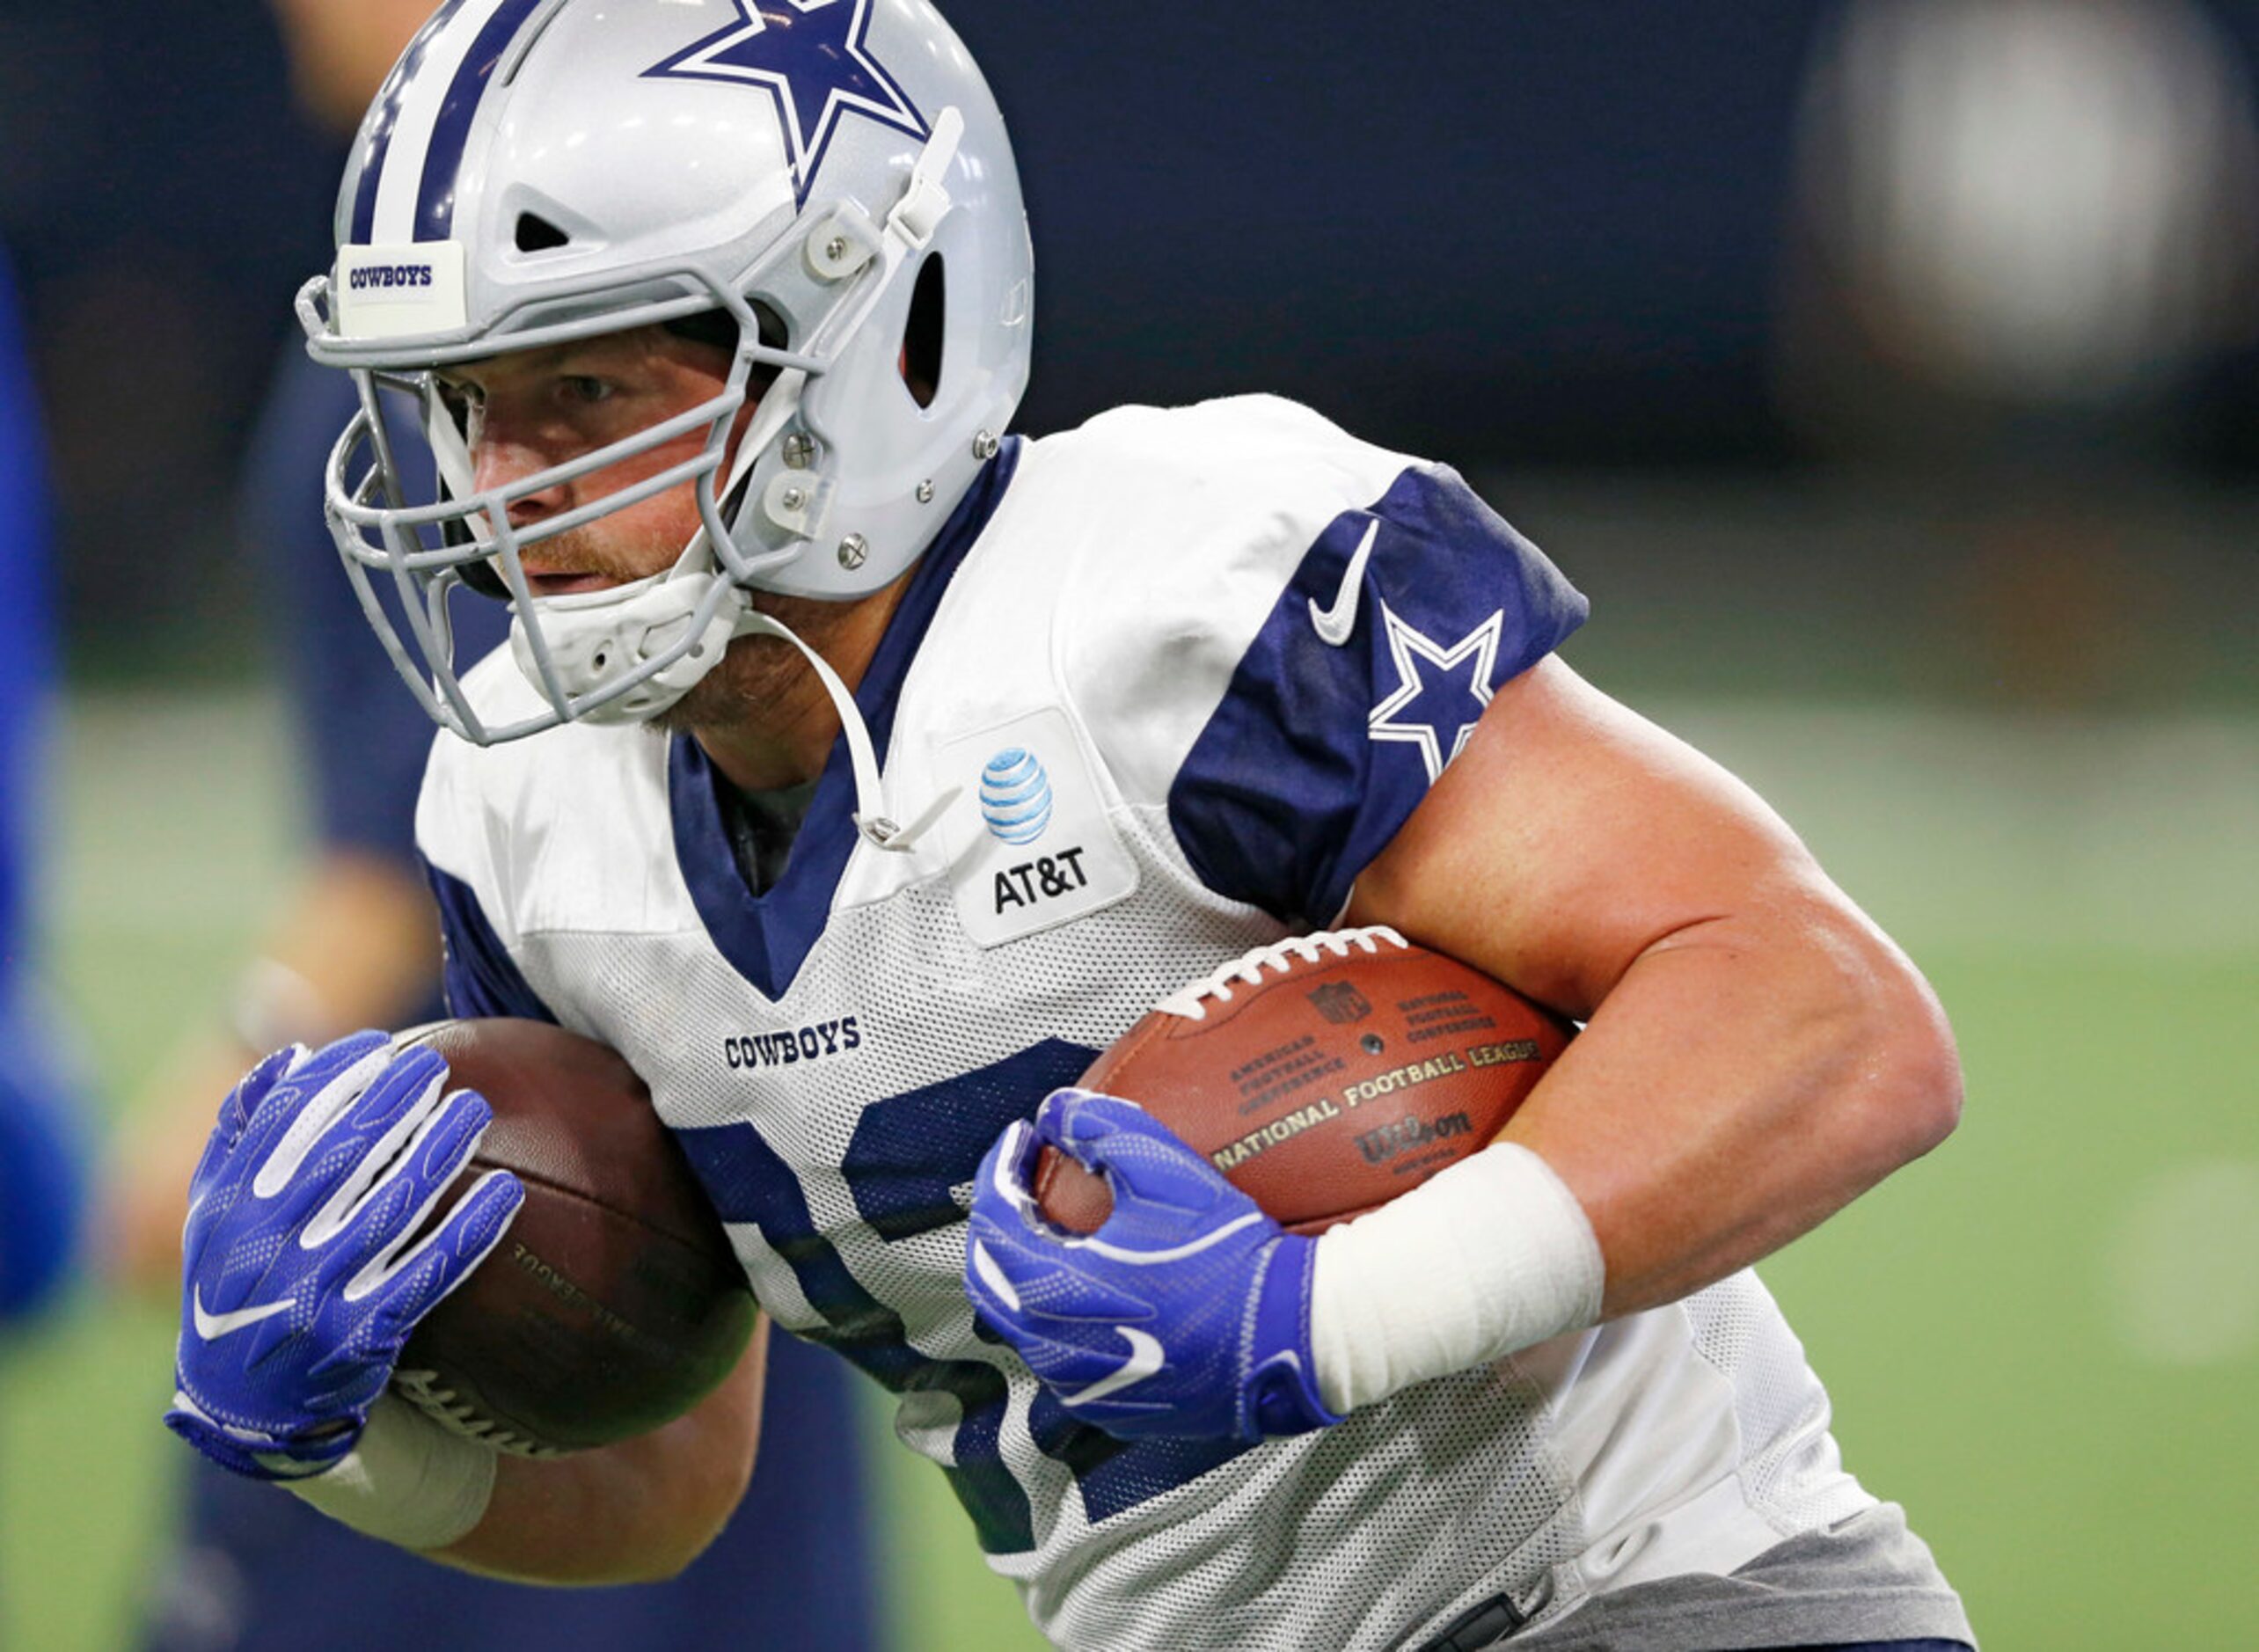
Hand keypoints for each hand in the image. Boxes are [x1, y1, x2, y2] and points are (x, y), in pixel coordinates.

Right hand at [165, 1031, 521, 1480]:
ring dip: (437, 1153)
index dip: (330, 1080)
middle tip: (437, 1066)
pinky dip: (469, 1233)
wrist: (248, 1414)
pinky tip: (509, 1194)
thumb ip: (240, 1139)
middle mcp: (265, 1252)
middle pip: (337, 1158)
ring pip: (386, 1209)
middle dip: (391, 1103)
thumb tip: (290, 1054)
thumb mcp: (217, 1221)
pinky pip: (427, 1275)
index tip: (378, 1048)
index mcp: (228, 1213)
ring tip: (476, 1108)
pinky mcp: (359, 1340)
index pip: (277, 1128)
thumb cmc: (242, 1290)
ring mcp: (312, 1297)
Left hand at [965, 1089, 1339, 1442]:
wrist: (1288, 1340)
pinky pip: (1063, 1360)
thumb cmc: (1227, 1255)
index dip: (998, 1169)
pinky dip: (1063, 1320)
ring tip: (1058, 1234)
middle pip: (990, 1279)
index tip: (1022, 1139)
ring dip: (1028, 1274)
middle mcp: (1051, 1349)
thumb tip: (1056, 1109)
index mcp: (1052, 1289)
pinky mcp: (1112, 1410)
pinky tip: (1098, 1291)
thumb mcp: (1166, 1171)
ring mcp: (1080, 1387)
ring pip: (1023, 1325)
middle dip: (998, 1225)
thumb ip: (1102, 1127)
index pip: (990, 1221)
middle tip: (1026, 1186)